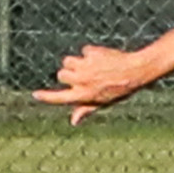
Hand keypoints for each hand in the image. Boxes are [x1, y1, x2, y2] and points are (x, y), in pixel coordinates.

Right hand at [33, 46, 149, 124]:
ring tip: (93, 66)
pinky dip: (91, 53)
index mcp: (85, 96)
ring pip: (68, 61)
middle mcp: (82, 81)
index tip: (35, 95)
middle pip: (61, 74)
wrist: (137, 70)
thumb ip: (86, 109)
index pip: (60, 98)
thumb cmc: (120, 89)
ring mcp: (86, 67)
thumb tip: (73, 122)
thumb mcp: (104, 102)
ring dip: (77, 62)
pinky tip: (103, 58)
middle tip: (86, 75)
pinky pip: (84, 50)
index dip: (47, 97)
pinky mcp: (91, 53)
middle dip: (69, 73)